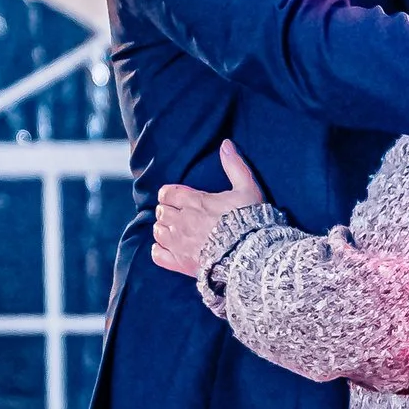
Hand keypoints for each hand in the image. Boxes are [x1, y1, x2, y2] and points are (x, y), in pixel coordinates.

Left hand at [152, 139, 266, 277]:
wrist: (250, 257)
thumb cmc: (251, 223)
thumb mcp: (247, 190)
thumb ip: (235, 166)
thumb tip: (226, 144)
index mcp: (195, 202)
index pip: (167, 193)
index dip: (170, 195)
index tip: (178, 198)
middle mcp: (182, 222)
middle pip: (161, 212)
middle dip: (167, 211)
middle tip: (180, 215)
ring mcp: (179, 244)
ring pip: (158, 232)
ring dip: (164, 229)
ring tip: (176, 230)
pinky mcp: (180, 264)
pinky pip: (158, 255)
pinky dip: (160, 250)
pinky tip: (170, 248)